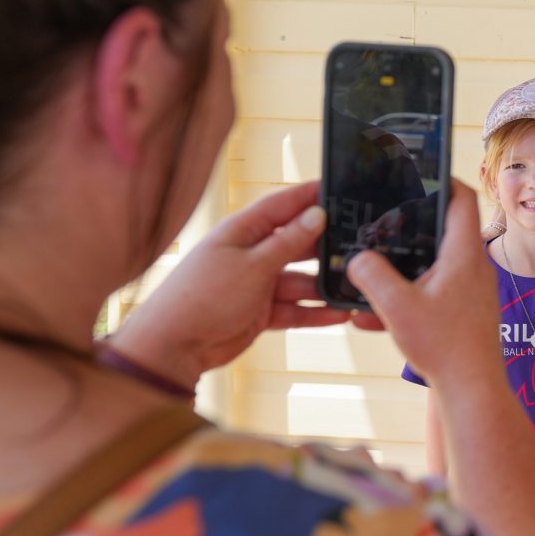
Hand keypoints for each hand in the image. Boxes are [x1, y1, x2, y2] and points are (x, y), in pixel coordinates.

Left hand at [108, 180, 349, 389]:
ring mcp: (257, 283)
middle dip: (325, 244)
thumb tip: (317, 215)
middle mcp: (252, 253)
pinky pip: (295, 308)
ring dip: (323, 285)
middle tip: (361, 242)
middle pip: (297, 242)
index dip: (312, 196)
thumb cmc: (203, 296)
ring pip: (300, 279)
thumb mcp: (253, 265)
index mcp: (244, 230)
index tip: (342, 189)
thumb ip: (288, 242)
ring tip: (355, 285)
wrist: (173, 346)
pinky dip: (314, 312)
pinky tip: (339, 314)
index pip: (284, 205)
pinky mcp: (261, 311)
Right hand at [346, 180, 501, 388]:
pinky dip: (412, 292)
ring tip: (380, 265)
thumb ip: (372, 277)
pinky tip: (380, 315)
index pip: (463, 198)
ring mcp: (473, 289)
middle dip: (417, 222)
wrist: (473, 390)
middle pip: (449, 227)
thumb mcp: (398, 308)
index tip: (421, 173)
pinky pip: (438, 289)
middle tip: (389, 218)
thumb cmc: (445, 347)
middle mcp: (474, 266)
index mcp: (464, 254)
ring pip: (440, 260)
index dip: (445, 179)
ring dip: (411, 260)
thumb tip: (357, 259)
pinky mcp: (467, 310)